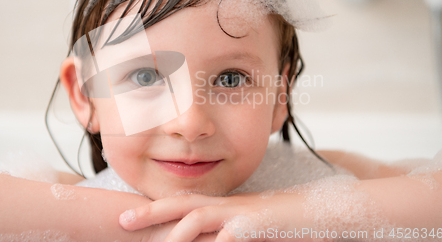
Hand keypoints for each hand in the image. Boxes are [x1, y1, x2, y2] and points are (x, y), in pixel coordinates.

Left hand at [119, 191, 307, 241]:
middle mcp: (226, 206)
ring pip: (197, 218)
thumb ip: (225, 233)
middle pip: (181, 204)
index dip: (156, 210)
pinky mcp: (255, 225)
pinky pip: (229, 237)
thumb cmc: (283, 224)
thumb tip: (215, 239)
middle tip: (121, 220)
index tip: (131, 217)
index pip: (183, 204)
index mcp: (222, 207)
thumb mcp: (248, 228)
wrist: (319, 211)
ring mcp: (240, 214)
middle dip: (150, 212)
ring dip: (173, 233)